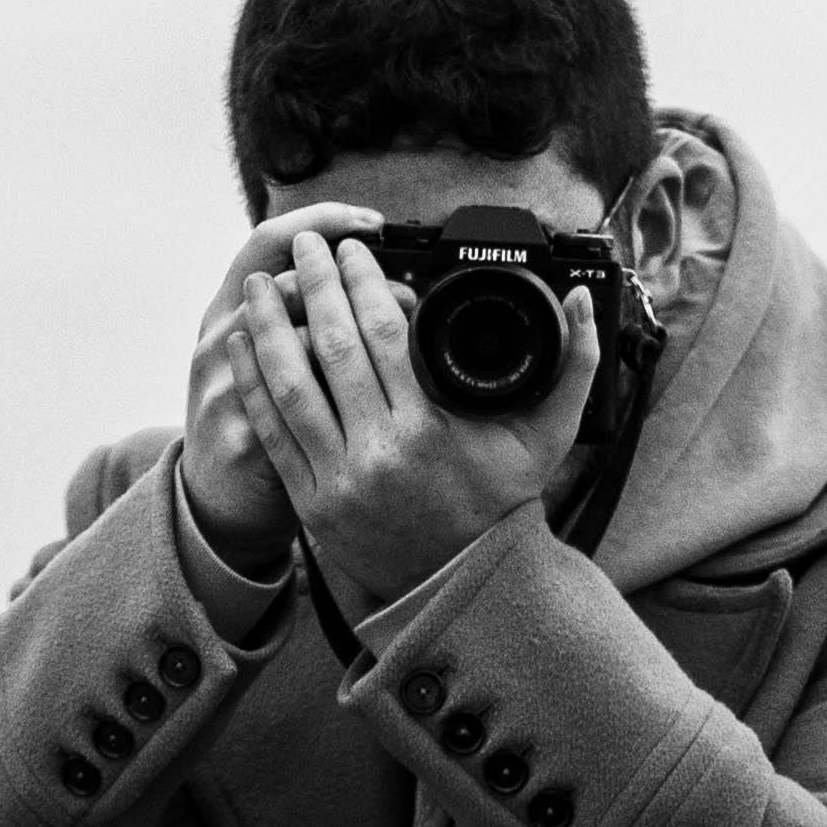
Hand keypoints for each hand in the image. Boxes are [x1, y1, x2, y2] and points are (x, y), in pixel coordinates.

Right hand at [179, 202, 376, 569]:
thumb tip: (374, 281)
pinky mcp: (243, 438)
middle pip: (286, 284)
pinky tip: (385, 392)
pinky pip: (298, 407)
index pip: (266, 240)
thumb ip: (301, 313)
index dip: (320, 221)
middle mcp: (218, 337)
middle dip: (352, 281)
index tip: (371, 223)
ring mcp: (223, 388)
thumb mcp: (263, 351)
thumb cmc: (252, 416)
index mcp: (226, 306)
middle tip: (408, 287)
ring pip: (294, 342)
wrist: (216, 500)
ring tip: (402, 333)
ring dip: (356, 335)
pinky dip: (344, 395)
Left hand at [225, 226, 602, 610]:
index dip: (364, 282)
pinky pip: (271, 432)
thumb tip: (585, 302)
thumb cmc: (499, 504)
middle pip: (334, 349)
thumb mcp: (546, 439)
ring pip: (291, 386)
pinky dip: (252, 385)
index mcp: (428, 432)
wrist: (460, 582)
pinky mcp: (310, 502)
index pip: (386, 335)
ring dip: (270, 327)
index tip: (353, 247)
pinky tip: (242, 345)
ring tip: (259, 284)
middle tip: (303, 243)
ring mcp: (338, 480)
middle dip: (315, 286)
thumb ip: (574, 368)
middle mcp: (378, 454)